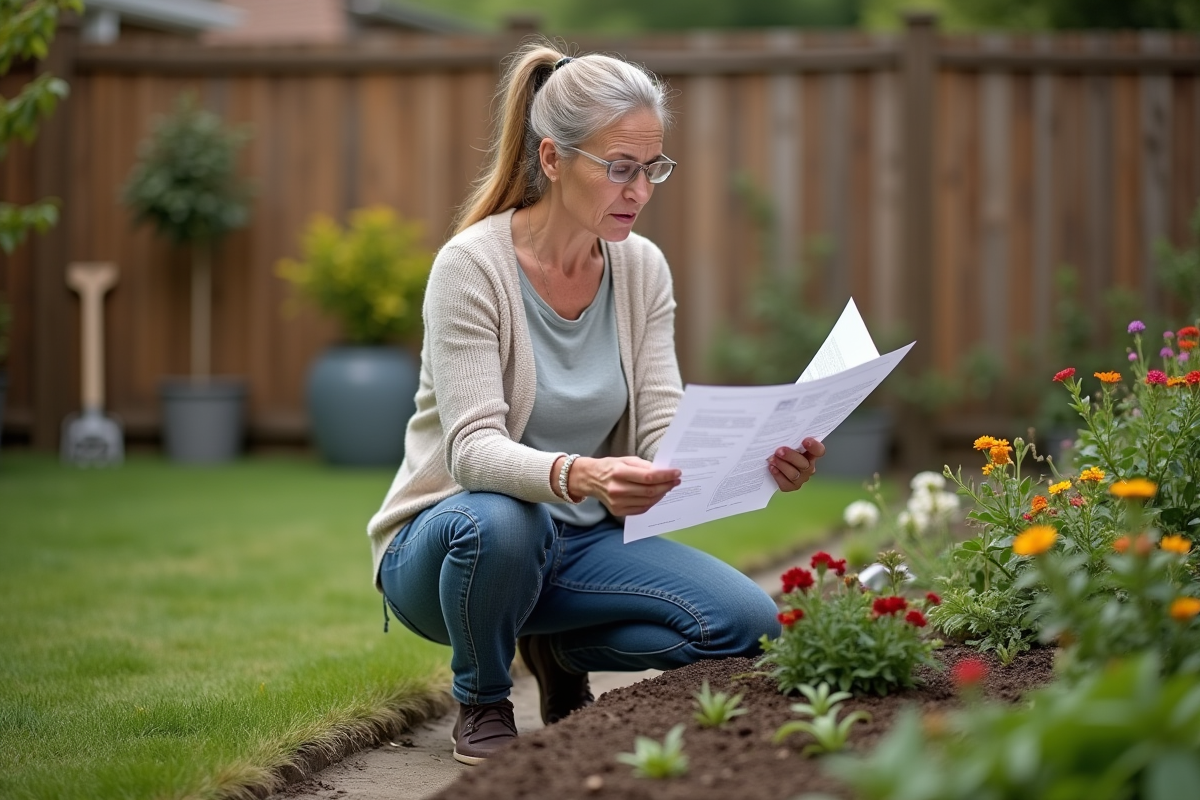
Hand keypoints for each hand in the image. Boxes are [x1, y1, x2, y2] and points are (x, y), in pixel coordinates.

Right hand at [565, 455, 681, 516]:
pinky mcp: (618, 511)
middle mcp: (618, 489)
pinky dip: (652, 502)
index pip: (648, 477)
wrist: (590, 479)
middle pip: (650, 491)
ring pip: (648, 501)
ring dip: (662, 494)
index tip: (677, 473)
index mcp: (619, 473)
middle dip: (667, 485)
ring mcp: (617, 503)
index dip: (665, 476)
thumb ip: (644, 466)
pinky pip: (641, 509)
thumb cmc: (611, 467)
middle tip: (676, 480)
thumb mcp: (626, 460)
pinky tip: (657, 495)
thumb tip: (663, 472)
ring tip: (668, 487)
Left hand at [767, 438, 824, 491]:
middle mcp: (808, 467)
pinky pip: (786, 484)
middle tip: (779, 450)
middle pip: (804, 464)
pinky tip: (772, 468)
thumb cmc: (781, 448)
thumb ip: (789, 437)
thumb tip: (781, 426)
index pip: (819, 451)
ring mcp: (800, 478)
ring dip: (782, 466)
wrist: (772, 460)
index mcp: (811, 454)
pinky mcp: (791, 486)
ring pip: (794, 474)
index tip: (805, 440)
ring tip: (772, 459)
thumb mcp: (787, 441)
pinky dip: (778, 475)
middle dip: (791, 457)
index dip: (814, 447)